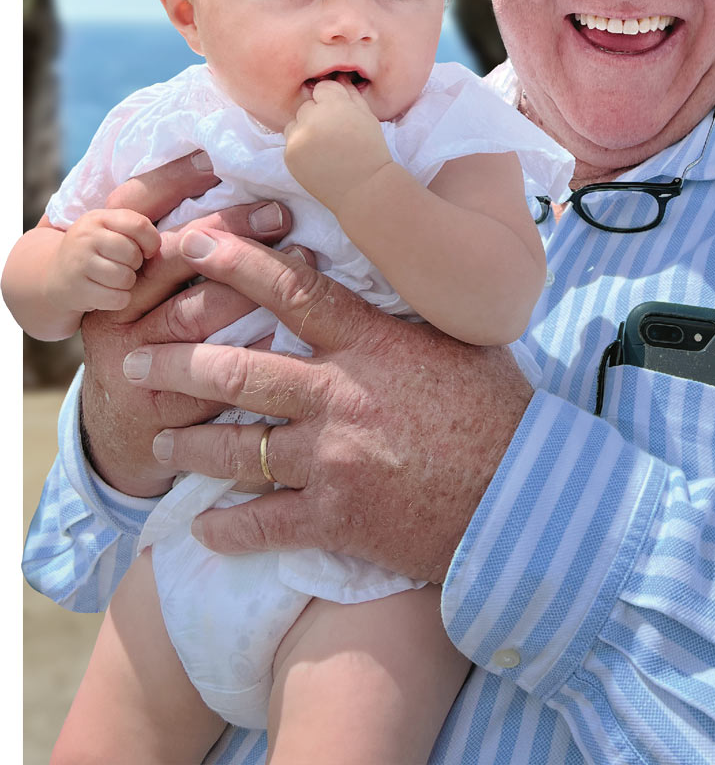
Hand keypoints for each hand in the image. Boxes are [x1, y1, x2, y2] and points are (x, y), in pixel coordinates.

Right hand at [49, 208, 159, 313]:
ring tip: (113, 278)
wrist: (55, 275)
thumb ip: (135, 228)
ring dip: (126, 283)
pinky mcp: (78, 290)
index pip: (139, 225)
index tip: (147, 251)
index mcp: (97, 218)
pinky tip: (107, 292)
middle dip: (135, 264)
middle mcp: (85, 238)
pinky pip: (117, 299)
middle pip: (133, 254)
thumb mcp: (109, 229)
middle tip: (122, 265)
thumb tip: (157, 247)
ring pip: (126, 278)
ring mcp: (79, 264)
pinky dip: (119, 299)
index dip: (152, 241)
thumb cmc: (95, 251)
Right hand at [78, 152, 295, 496]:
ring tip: (302, 257)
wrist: (126, 427)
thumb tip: (228, 168)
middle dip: (229, 231)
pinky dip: (256, 348)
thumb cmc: (159, 335)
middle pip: (169, 259)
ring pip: (191, 314)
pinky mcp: (160, 409)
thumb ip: (178, 239)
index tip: (222, 160)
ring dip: (250, 285)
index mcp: (106, 272)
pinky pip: (213, 374)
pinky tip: (293, 329)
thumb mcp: (154, 288)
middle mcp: (113, 313)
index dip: (175, 181)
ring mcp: (133, 363)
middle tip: (280, 212)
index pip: (133, 212)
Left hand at [124, 228, 534, 581]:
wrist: (524, 497)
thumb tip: (396, 283)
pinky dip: (225, 527)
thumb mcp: (461, 346)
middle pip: (239, 368)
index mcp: (372, 345)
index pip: (293, 291)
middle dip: (178, 360)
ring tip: (160, 438)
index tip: (193, 242)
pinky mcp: (337, 518)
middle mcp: (341, 394)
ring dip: (189, 442)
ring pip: (236, 447)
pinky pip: (261, 524)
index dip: (236, 261)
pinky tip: (202, 526)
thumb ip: (410, 321)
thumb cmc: (501, 414)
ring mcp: (334, 459)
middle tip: (137, 357)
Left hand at [283, 76, 391, 210]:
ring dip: (305, 129)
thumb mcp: (367, 118)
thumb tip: (340, 76)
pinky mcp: (289, 155)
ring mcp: (298, 137)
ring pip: (294, 123)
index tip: (340, 114)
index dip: (332, 100)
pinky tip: (318, 158)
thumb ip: (351, 95)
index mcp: (335, 105)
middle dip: (318, 115)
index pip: (322, 88)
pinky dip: (301, 148)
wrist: (364, 188)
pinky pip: (291, 142)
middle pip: (307, 105)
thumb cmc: (371, 151)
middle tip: (334, 134)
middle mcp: (312, 118)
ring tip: (324, 146)